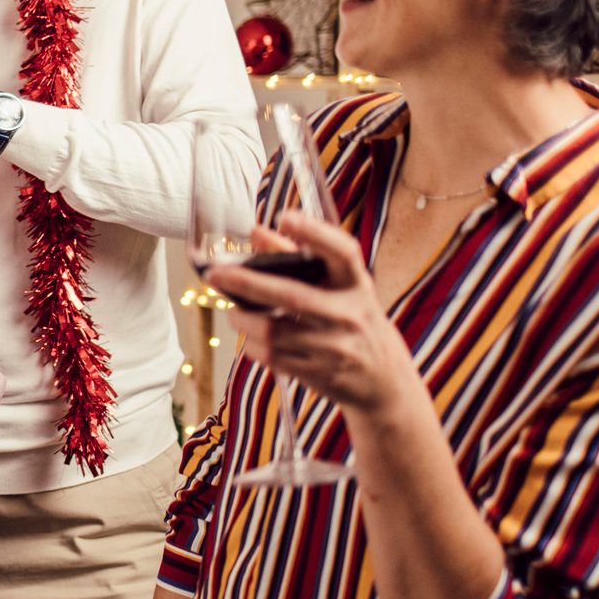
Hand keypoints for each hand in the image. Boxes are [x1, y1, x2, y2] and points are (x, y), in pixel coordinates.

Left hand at [208, 212, 416, 415]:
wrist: (384, 381)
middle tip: (215, 274)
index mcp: (358, 286)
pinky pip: (271, 356)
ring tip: (233, 310)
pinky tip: (250, 335)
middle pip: (291, 295)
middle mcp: (349, 315)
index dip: (315, 233)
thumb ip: (301, 257)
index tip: (285, 217)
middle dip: (246, 283)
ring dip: (242, 318)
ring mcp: (335, 348)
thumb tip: (257, 233)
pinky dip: (251, 343)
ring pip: (272, 331)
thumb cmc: (355, 323)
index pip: (343, 253)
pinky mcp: (319, 374)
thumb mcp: (341, 289)